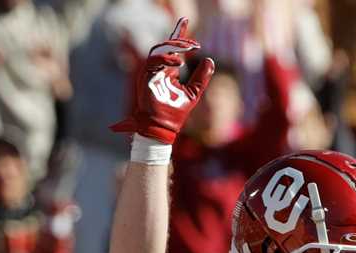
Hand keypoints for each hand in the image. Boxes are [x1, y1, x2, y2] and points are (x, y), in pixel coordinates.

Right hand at [110, 18, 214, 143]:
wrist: (163, 129)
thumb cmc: (175, 114)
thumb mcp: (193, 93)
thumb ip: (201, 78)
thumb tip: (210, 60)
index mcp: (168, 71)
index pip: (173, 49)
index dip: (179, 33)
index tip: (185, 20)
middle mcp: (158, 69)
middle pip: (166, 45)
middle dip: (179, 39)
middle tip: (194, 43)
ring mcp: (151, 72)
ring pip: (159, 49)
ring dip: (174, 46)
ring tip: (188, 48)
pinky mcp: (146, 76)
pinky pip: (154, 60)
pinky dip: (166, 58)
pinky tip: (179, 61)